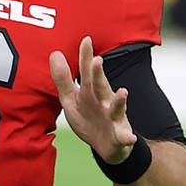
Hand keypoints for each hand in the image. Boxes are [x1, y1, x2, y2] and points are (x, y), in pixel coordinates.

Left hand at [49, 36, 135, 162]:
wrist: (106, 146)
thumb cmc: (88, 118)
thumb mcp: (71, 99)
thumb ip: (62, 78)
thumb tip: (55, 53)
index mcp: (91, 91)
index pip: (87, 72)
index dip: (86, 57)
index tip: (86, 39)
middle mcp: (104, 101)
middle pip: (101, 86)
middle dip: (99, 74)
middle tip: (97, 60)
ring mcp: (114, 117)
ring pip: (117, 108)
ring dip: (120, 101)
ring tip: (123, 92)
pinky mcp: (120, 136)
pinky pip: (125, 137)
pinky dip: (128, 137)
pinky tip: (130, 137)